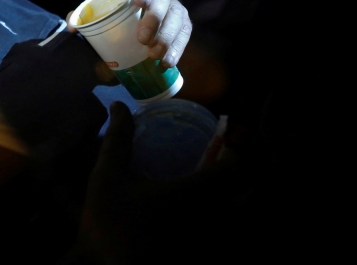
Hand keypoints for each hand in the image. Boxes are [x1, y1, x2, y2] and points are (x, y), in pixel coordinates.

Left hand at [66, 0, 191, 67]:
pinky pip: (185, 34)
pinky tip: (167, 62)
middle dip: (155, 18)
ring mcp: (174, 7)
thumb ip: (82, 17)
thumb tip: (72, 27)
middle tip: (142, 39)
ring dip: (167, 37)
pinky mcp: (183, 24)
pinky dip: (178, 48)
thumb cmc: (113, 16)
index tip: (138, 2)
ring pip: (177, 17)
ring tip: (154, 55)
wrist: (131, 30)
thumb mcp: (97, 13)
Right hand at [78, 103, 246, 263]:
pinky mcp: (203, 250)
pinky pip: (229, 224)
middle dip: (244, 168)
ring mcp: (210, 237)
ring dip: (240, 190)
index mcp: (192, 194)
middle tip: (227, 153)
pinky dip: (230, 209)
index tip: (227, 136)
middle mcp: (211, 217)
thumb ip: (117, 141)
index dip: (238, 147)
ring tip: (222, 178)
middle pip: (250, 189)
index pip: (236, 167)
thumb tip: (119, 106)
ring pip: (243, 209)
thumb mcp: (106, 178)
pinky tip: (209, 206)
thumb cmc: (109, 226)